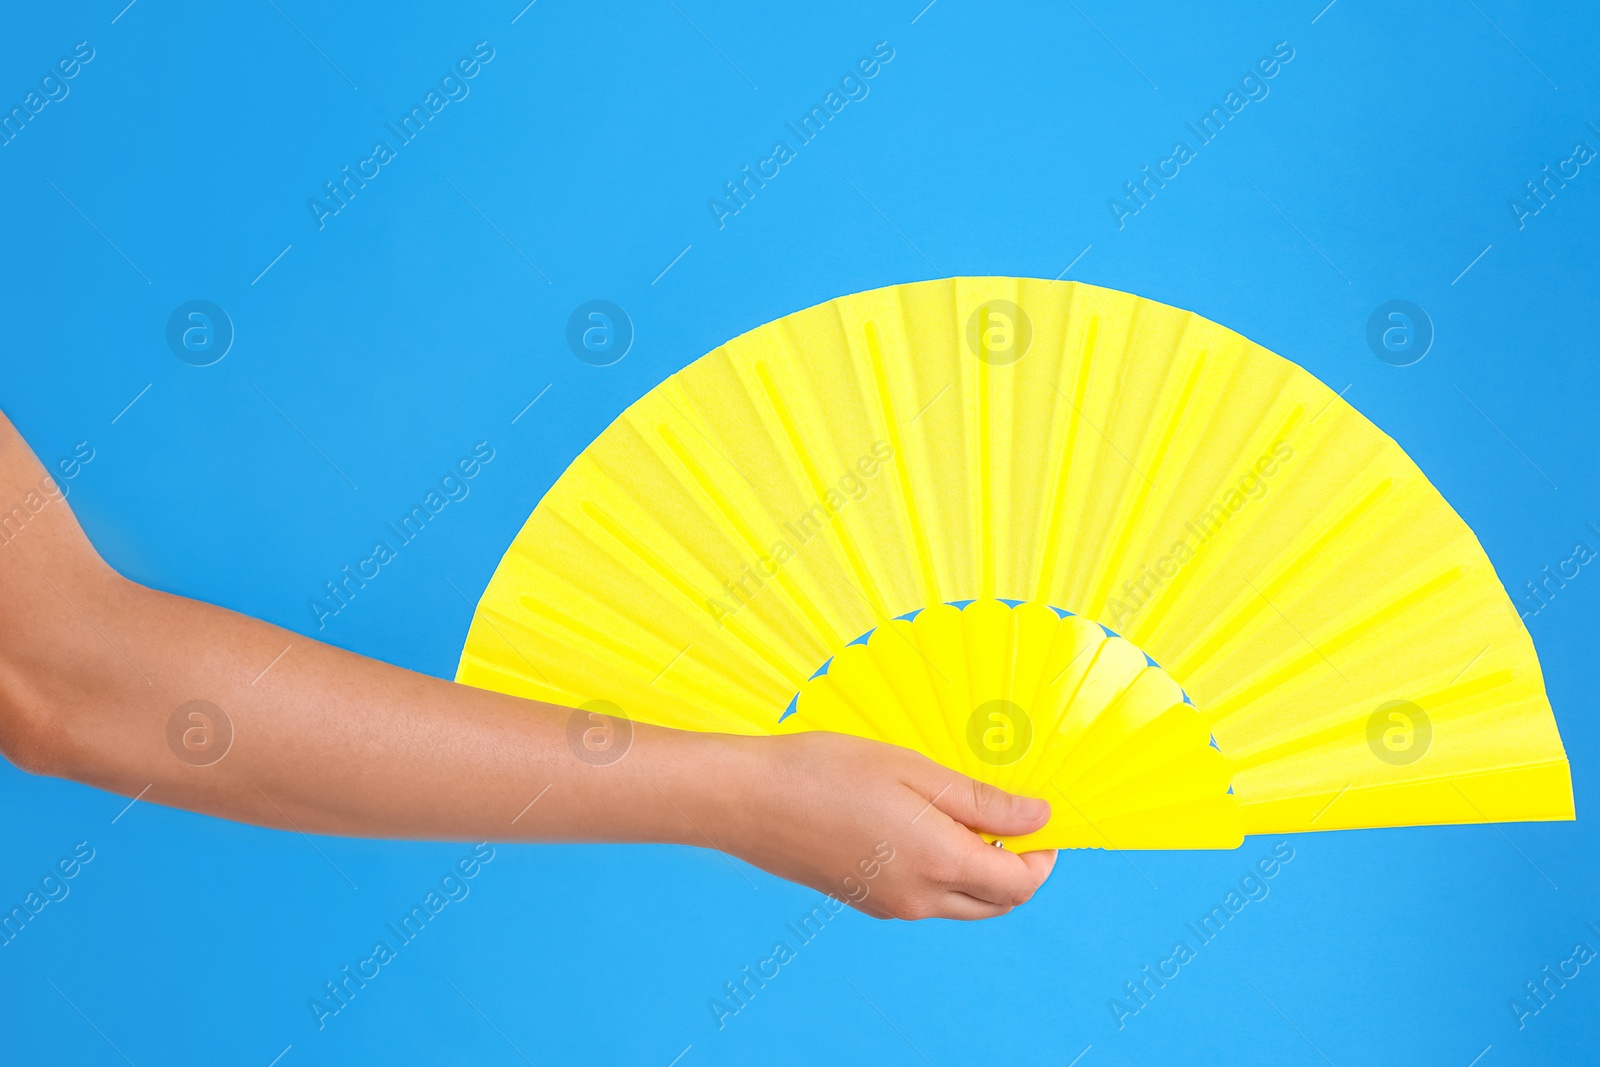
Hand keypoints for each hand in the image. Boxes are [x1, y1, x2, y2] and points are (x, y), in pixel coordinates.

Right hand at [710, 731, 1057, 919]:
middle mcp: (919, 898)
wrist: (749, 800)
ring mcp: (890, 906)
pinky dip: (942, 874)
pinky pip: (925, 899)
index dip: (1042, 857)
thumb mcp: (914, 769)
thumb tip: (1038, 817)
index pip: (1019, 885)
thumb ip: (981, 800)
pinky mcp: (866, 902)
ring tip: (958, 814)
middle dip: (1016, 869)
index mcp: (938, 862)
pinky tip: (919, 827)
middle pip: (995, 903)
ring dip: (978, 872)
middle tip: (1007, 819)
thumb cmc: (826, 771)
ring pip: (960, 904)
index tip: (1040, 820)